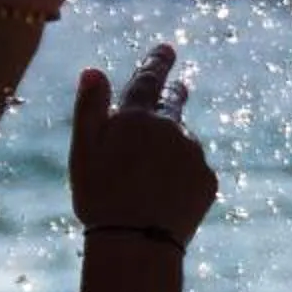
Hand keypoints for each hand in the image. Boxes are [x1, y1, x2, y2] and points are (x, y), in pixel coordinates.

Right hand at [72, 46, 216, 246]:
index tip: (166, 49)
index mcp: (137, 116)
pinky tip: (164, 196)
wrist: (136, 242)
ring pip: (182, 142)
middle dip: (174, 93)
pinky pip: (194, 171)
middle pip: (173, 104)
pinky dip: (182, 176)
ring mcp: (193, 154)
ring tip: (149, 176)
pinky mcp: (208, 180)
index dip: (157, 62)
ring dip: (172, 147)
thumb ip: (90, 108)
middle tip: (178, 87)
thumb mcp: (83, 150)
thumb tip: (93, 70)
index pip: (149, 78)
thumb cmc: (100, 196)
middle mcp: (171, 128)